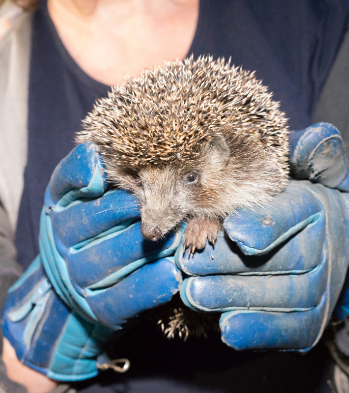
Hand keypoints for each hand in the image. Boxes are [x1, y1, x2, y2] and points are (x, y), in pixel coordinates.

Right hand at [2, 143, 181, 380]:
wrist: (82, 284)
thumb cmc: (98, 227)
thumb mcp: (93, 196)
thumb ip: (108, 173)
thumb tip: (117, 152)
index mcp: (62, 205)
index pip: (67, 183)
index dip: (83, 173)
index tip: (101, 170)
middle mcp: (63, 240)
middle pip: (90, 222)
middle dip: (123, 209)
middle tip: (156, 202)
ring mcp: (78, 276)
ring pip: (108, 259)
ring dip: (141, 247)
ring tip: (173, 238)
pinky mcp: (97, 307)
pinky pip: (120, 298)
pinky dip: (146, 286)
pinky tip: (169, 274)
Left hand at [176, 123, 348, 350]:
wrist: (335, 246)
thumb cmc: (309, 203)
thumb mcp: (318, 173)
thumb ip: (314, 155)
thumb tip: (316, 136)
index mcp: (314, 212)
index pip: (290, 216)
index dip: (264, 225)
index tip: (233, 231)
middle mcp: (318, 254)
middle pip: (276, 262)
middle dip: (231, 265)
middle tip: (191, 265)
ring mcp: (313, 291)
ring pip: (274, 298)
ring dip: (232, 298)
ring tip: (193, 293)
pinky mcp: (305, 322)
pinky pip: (282, 330)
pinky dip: (255, 331)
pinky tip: (226, 327)